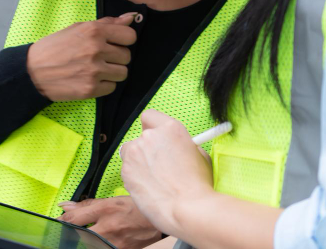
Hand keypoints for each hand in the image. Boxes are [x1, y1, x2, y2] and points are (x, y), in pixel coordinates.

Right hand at [26, 14, 137, 100]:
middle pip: (127, 56)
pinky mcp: (90, 89)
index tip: (115, 43)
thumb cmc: (54, 47)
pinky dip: (104, 85)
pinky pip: (112, 87)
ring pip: (123, 73)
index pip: (130, 36)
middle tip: (101, 57)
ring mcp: (94, 71)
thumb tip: (130, 17)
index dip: (124, 40)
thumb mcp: (78, 28)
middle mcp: (96, 50)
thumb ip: (106, 23)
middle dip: (116, 57)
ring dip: (112, 72)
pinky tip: (90, 79)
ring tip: (96, 69)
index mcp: (94, 31)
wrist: (32, 71)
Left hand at [59, 197, 161, 248]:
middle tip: (74, 231)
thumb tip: (66, 206)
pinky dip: (99, 243)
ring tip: (96, 232)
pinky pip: (102, 248)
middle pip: (80, 235)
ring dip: (87, 239)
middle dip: (73, 233)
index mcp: (106, 209)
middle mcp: (108, 227)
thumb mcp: (113, 201)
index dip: (63, 221)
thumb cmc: (137, 208)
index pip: (75, 218)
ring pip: (90, 243)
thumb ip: (88, 205)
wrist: (158, 222)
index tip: (59, 222)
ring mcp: (114, 243)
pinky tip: (101, 239)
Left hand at [119, 110, 215, 237]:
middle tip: (158, 166)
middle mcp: (150, 136)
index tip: (155, 138)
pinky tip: (149, 189)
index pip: (150, 116)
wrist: (186, 209)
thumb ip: (183, 145)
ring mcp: (135, 152)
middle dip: (147, 149)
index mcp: (171, 128)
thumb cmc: (197, 186)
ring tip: (154, 180)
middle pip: (141, 137)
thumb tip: (176, 147)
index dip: (152, 127)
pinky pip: (127, 170)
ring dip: (139, 163)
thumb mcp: (199, 156)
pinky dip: (135, 177)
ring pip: (131, 154)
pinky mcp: (126, 170)